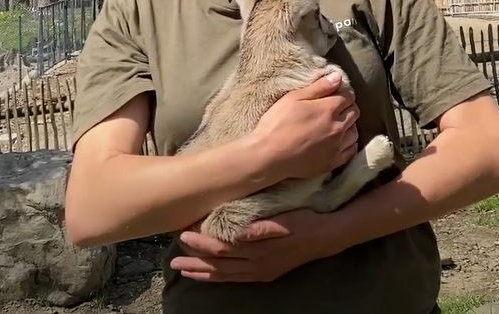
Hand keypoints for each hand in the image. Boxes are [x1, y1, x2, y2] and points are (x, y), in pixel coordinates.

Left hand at [170, 209, 338, 282]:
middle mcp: (256, 264)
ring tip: (184, 270)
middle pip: (218, 264)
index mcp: (258, 249)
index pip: (222, 247)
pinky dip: (219, 278)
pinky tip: (210, 275)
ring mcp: (260, 271)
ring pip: (224, 275)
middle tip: (173, 260)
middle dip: (195, 261)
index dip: (201, 242)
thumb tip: (238, 232)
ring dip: (203, 272)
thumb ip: (261, 227)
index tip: (183, 234)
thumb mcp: (284, 219)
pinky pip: (235, 279)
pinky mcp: (264, 274)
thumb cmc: (304, 221)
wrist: (325, 237)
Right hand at [253, 72, 358, 180]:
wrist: (268, 155)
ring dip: (349, 125)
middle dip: (347, 107)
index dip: (343, 92)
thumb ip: (319, 87)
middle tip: (335, 108)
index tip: (335, 93)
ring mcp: (337, 146)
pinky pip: (351, 151)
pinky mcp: (332, 162)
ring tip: (337, 124)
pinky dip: (349, 144)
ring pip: (355, 132)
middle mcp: (338, 127)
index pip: (348, 96)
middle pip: (354, 112)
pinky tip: (341, 141)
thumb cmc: (277, 123)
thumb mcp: (294, 98)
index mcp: (329, 109)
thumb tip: (338, 77)